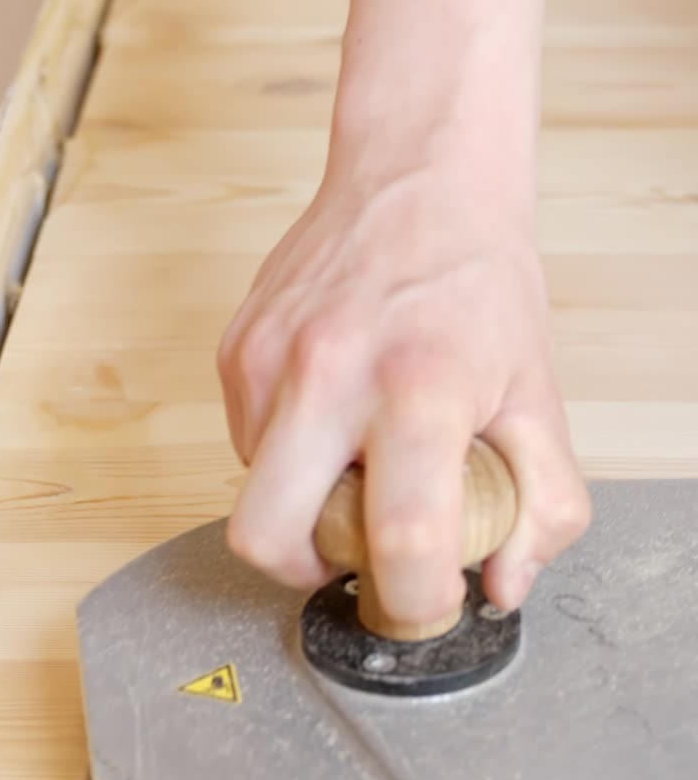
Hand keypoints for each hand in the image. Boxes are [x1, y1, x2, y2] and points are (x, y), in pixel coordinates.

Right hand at [217, 109, 590, 626]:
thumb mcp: (537, 390)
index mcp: (419, 386)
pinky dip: (288, 453)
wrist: (420, 177)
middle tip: (356, 553)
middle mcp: (328, 372)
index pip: (400, 537)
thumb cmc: (479, 277)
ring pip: (253, 492)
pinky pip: (248, 442)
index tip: (424, 603)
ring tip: (359, 454)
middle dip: (308, 574)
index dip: (413, 601)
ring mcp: (268, 358)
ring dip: (304, 502)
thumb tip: (504, 581)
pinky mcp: (236, 347)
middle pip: (266, 539)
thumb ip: (542, 499)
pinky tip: (335, 413)